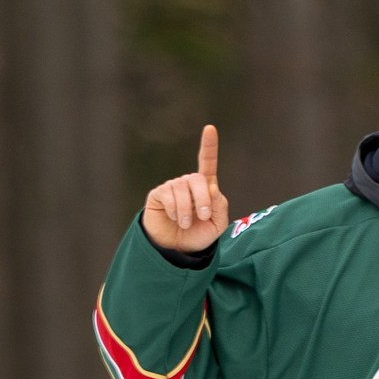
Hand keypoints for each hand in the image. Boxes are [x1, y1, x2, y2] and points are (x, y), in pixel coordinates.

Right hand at [141, 124, 228, 253]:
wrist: (177, 250)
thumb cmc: (198, 235)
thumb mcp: (217, 224)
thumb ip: (219, 205)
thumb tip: (211, 187)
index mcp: (205, 187)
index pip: (207, 162)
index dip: (209, 145)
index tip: (210, 129)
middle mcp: (188, 183)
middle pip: (197, 179)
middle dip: (203, 199)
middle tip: (203, 217)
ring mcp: (173, 187)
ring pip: (182, 189)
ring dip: (187, 210)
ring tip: (185, 224)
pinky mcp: (159, 195)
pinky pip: (168, 195)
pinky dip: (175, 210)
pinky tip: (173, 218)